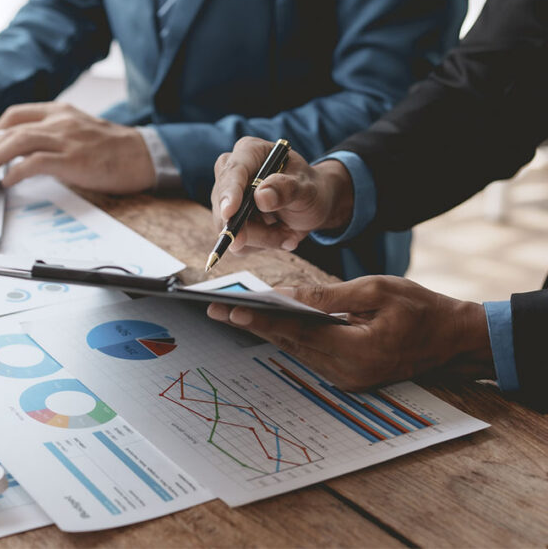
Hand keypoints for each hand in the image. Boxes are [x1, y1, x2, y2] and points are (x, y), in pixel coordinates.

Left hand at [0, 103, 155, 191]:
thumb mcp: (78, 131)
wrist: (142, 155)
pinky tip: (8, 183)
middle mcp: (59, 120)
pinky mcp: (71, 160)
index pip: (15, 114)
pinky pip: (33, 163)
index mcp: (60, 111)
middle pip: (10, 129)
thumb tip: (22, 154)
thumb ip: (52, 135)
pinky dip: (15, 173)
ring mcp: (65, 139)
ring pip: (16, 142)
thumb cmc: (112, 148)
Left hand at [206, 277, 494, 391]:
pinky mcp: (347, 376)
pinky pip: (309, 354)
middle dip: (252, 324)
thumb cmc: (421, 308)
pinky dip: (288, 337)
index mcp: (357, 350)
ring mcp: (347, 378)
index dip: (261, 319)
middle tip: (215, 309)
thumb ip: (329, 296)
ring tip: (231, 313)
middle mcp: (347, 372)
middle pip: (289, 344)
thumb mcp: (376, 290)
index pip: (297, 332)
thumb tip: (287, 294)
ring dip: (266, 331)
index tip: (230, 310)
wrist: (454, 339)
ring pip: (296, 350)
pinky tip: (266, 322)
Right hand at [210, 136, 355, 252]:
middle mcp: (230, 173)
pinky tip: (278, 235)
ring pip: (231, 229)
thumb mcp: (307, 188)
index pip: (233, 172)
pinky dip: (261, 244)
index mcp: (249, 152)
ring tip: (289, 232)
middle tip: (288, 237)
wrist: (309, 205)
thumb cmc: (308, 190)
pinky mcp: (227, 221)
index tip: (230, 213)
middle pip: (226, 204)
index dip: (230, 193)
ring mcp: (225, 198)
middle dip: (254, 228)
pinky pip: (237, 243)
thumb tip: (261, 196)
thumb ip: (287, 189)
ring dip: (264, 238)